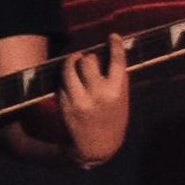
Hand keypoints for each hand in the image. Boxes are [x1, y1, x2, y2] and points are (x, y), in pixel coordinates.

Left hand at [56, 35, 130, 168]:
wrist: (96, 147)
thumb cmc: (113, 121)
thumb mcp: (122, 101)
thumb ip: (118, 80)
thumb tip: (109, 55)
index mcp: (117, 92)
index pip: (117, 60)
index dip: (115, 45)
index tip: (113, 36)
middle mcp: (98, 94)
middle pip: (89, 61)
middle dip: (89, 58)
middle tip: (89, 60)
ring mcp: (79, 99)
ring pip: (70, 68)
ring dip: (72, 61)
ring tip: (74, 60)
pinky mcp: (65, 104)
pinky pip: (62, 82)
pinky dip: (65, 78)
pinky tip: (69, 79)